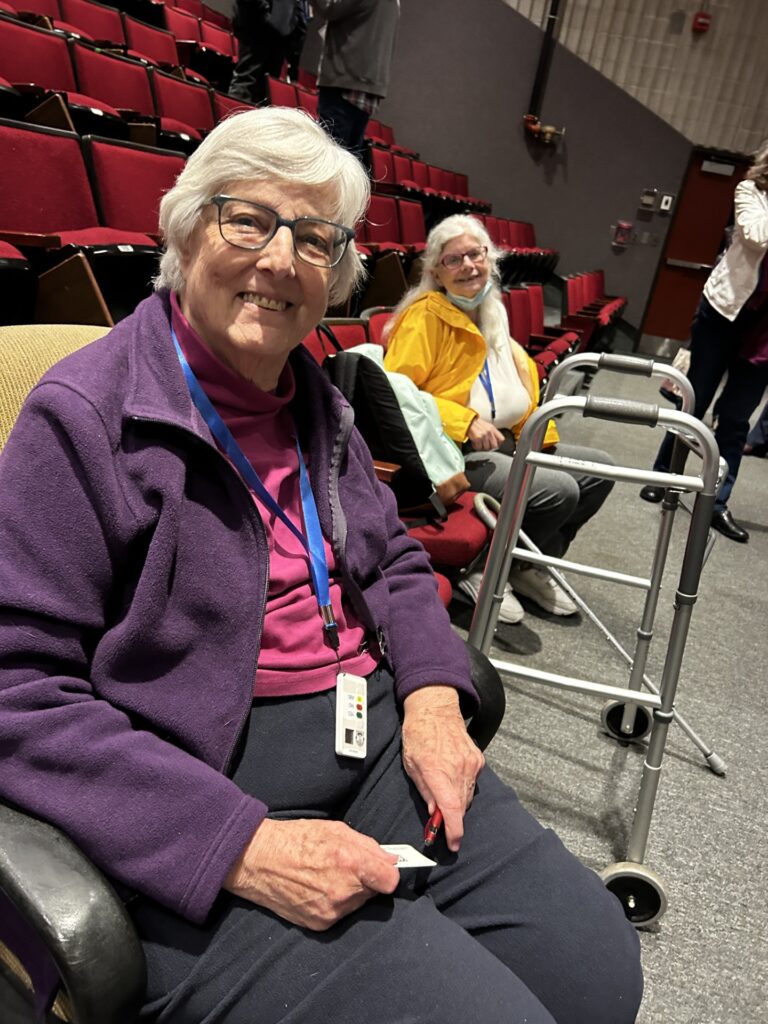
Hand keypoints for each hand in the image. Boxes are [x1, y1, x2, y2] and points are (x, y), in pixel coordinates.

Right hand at [223, 818, 399, 930]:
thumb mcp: (335, 829)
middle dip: (366, 880)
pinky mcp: (320, 924)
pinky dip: (334, 903)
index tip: (384, 870)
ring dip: (350, 892)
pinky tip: (317, 889)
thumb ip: (367, 846)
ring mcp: (331, 911)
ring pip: (357, 904)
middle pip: (374, 892)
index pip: (390, 881)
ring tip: (327, 876)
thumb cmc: (295, 839)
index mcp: (349, 862)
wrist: (259, 860)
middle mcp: (342, 891)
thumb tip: (390, 859)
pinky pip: (340, 914)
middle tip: (346, 867)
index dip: (389, 873)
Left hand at [401, 686, 484, 852]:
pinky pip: (473, 783)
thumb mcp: (411, 764)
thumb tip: (434, 811)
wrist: (435, 708)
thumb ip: (424, 790)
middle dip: (451, 818)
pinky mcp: (477, 759)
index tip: (453, 843)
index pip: (451, 809)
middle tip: (440, 819)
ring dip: (457, 802)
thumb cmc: (418, 733)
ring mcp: (471, 764)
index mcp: (438, 772)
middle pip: (460, 807)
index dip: (454, 831)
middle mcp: (458, 769)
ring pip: (468, 796)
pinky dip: (464, 786)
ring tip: (444, 791)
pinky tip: (453, 777)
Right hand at [467, 417, 504, 451]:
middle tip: (485, 445)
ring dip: (482, 447)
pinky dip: (476, 447)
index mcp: (493, 428)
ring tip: (479, 443)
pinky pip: (479, 448)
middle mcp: (489, 432)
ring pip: (487, 448)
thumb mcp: (487, 427)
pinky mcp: (478, 438)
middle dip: (489, 447)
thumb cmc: (476, 425)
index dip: (498, 444)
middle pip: (494, 446)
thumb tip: (496, 443)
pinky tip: (475, 443)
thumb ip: (493, 434)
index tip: (494, 445)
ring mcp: (484, 435)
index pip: (501, 439)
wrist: (467, 422)